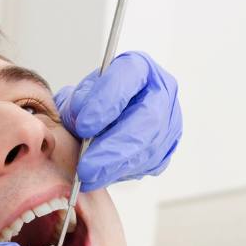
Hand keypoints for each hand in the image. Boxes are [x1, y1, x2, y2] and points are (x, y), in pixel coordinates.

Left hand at [55, 51, 181, 191]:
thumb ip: (76, 104)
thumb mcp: (79, 94)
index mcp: (139, 67)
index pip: (128, 78)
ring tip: (88, 177)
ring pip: (149, 147)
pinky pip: (148, 164)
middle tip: (86, 166)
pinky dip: (122, 173)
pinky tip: (102, 176)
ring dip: (115, 167)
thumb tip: (79, 121)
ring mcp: (169, 121)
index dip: (105, 102)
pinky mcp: (167, 147)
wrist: (105, 117)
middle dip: (113, 148)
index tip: (83, 125)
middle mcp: (161, 92)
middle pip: (147, 120)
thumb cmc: (92, 102)